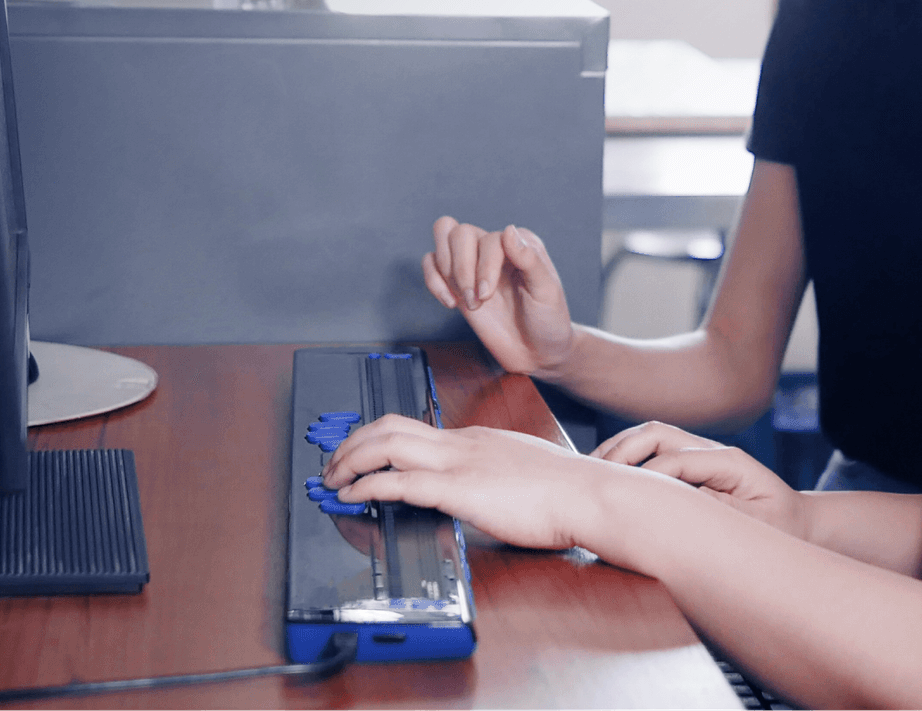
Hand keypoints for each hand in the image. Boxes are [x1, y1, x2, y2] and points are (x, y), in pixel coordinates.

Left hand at [324, 415, 637, 552]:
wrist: (589, 493)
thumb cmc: (568, 490)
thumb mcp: (523, 472)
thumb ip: (495, 477)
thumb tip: (484, 493)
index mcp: (476, 439)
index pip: (414, 428)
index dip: (377, 439)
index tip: (360, 454)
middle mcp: (462, 443)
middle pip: (390, 426)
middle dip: (352, 442)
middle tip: (333, 464)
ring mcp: (459, 462)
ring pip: (386, 443)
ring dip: (350, 459)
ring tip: (331, 478)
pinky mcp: (459, 489)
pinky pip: (399, 480)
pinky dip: (367, 485)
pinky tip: (352, 496)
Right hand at [423, 217, 576, 375]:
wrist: (537, 353)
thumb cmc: (548, 321)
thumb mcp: (547, 291)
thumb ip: (529, 260)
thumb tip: (508, 229)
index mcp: (521, 245)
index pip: (489, 239)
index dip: (484, 266)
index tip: (487, 295)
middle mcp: (495, 249)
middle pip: (460, 233)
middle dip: (462, 269)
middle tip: (476, 300)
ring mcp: (474, 264)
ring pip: (444, 237)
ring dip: (448, 272)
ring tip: (467, 302)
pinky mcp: (457, 283)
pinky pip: (431, 263)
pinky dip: (433, 280)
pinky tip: (450, 302)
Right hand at [594, 421, 808, 539]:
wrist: (799, 523)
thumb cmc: (779, 530)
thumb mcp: (753, 529)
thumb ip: (715, 518)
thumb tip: (673, 516)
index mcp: (728, 462)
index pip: (673, 459)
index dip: (644, 478)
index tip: (618, 503)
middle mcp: (710, 451)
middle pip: (656, 434)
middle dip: (621, 452)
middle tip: (593, 479)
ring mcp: (699, 454)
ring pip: (649, 437)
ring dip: (618, 451)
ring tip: (590, 475)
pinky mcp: (690, 465)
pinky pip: (651, 452)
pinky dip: (625, 460)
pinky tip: (605, 479)